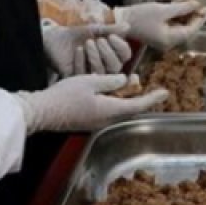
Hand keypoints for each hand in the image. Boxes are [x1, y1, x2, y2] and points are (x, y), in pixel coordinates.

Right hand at [17, 74, 168, 133]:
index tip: (164, 93)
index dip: (152, 99)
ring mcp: (95, 124)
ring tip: (133, 89)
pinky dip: (115, 103)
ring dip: (128, 101)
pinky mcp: (87, 123)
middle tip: (152, 90)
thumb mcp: (90, 81)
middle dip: (141, 100)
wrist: (41, 112)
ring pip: (119, 112)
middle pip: (130, 110)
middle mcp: (105, 121)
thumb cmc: (65, 95)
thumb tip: (125, 81)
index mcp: (110, 111)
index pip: (138, 106)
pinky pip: (107, 113)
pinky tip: (112, 94)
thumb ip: (111, 81)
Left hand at [42, 23, 131, 76]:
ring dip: (96, 56)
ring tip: (88, 43)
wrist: (58, 39)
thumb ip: (111, 28)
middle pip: (116, 66)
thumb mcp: (96, 29)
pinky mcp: (79, 79)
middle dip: (108, 52)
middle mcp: (106, 66)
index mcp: (114, 54)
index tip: (111, 36)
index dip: (120, 46)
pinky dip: (82, 61)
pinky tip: (78, 49)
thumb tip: (127, 26)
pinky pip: (84, 75)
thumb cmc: (80, 33)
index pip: (125, 55)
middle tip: (98, 40)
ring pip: (102, 72)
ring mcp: (93, 74)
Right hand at [114, 1, 205, 49]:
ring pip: (181, 27)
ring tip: (188, 1)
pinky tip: (178, 6)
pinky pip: (174, 27)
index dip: (200, 18)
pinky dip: (177, 17)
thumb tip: (198, 4)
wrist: (120, 20)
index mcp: (170, 40)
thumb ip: (182, 8)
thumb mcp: (163, 10)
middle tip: (198, 2)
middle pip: (188, 29)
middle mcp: (168, 43)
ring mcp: (164, 40)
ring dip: (186, 15)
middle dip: (193, 15)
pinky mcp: (159, 35)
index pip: (192, 30)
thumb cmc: (140, 16)